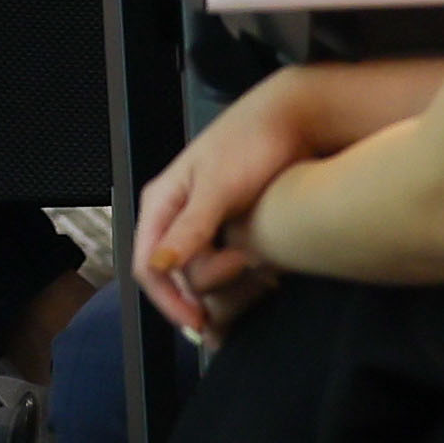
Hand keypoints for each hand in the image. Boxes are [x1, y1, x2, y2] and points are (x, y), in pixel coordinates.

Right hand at [132, 75, 316, 339]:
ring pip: (203, 273)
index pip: (148, 266)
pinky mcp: (231, 227)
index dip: (169, 299)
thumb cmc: (251, 142)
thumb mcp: (219, 188)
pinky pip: (226, 264)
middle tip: (249, 272)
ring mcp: (205, 223)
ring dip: (230, 282)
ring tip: (264, 271)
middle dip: (209, 286)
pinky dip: (243, 276)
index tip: (199, 321)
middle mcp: (178, 216)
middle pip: (178, 275)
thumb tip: (159, 266)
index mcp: (162, 203)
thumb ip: (189, 229)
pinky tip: (265, 273)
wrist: (296, 121)